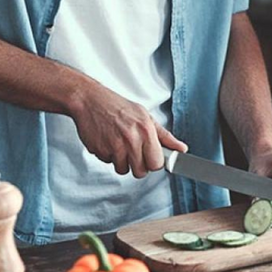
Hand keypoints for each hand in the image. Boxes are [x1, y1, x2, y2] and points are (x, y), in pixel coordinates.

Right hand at [69, 83, 186, 177]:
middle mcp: (131, 139)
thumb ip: (165, 136)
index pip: (156, 163)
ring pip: (123, 169)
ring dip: (122, 161)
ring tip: (120, 144)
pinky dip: (108, 156)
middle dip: (138, 166)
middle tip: (134, 153)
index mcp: (146, 130)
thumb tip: (181, 149)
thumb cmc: (118, 107)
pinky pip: (108, 163)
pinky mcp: (100, 150)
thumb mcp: (146, 117)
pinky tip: (108, 141)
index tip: (151, 158)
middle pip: (140, 171)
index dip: (154, 163)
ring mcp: (114, 146)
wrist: (90, 100)